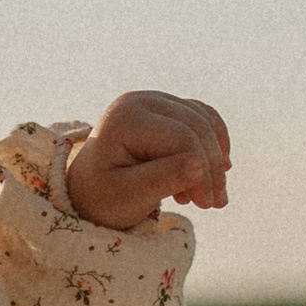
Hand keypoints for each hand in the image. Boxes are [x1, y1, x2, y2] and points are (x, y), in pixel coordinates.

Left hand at [65, 89, 230, 229]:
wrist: (91, 189)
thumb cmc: (105, 195)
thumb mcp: (128, 195)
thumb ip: (162, 179)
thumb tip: (200, 165)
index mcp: (125, 118)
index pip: (182, 139)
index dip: (202, 172)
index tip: (205, 205)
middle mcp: (140, 100)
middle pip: (197, 127)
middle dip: (211, 168)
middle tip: (214, 204)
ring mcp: (154, 100)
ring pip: (205, 122)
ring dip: (214, 159)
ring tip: (207, 195)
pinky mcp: (167, 107)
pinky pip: (204, 118)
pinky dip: (214, 143)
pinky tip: (214, 170)